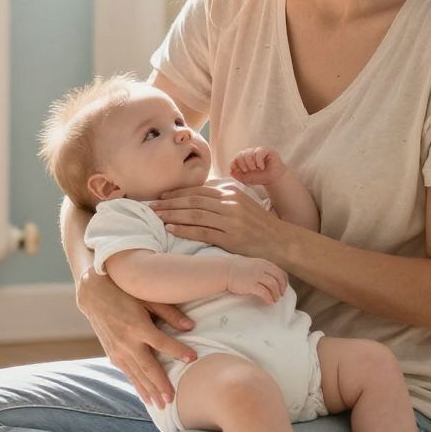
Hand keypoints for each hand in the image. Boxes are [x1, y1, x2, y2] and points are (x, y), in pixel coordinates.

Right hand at [74, 266, 196, 409]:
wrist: (93, 294)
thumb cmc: (124, 292)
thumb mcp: (147, 297)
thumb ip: (169, 313)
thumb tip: (191, 327)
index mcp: (137, 326)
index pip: (162, 343)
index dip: (178, 351)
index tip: (193, 358)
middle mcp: (127, 342)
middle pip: (148, 368)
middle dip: (160, 385)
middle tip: (172, 400)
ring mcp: (118, 350)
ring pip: (137, 375)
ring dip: (149, 391)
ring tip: (160, 405)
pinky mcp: (112, 354)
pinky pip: (128, 373)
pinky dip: (137, 385)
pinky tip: (145, 395)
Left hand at [152, 180, 284, 261]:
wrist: (279, 241)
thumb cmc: (258, 224)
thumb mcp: (242, 203)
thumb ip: (222, 197)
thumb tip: (197, 193)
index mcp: (231, 192)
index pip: (198, 190)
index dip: (177, 192)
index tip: (161, 196)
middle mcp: (230, 203)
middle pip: (193, 200)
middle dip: (169, 202)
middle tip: (151, 206)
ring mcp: (231, 220)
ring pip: (194, 214)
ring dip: (172, 214)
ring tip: (156, 216)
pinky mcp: (231, 237)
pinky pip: (202, 231)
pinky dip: (184, 229)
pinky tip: (170, 228)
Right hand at [223, 256, 287, 302]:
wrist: (224, 270)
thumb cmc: (235, 268)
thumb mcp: (251, 263)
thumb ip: (261, 267)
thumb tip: (268, 275)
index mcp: (263, 263)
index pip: (279, 271)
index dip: (283, 280)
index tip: (283, 287)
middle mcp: (261, 268)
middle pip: (278, 278)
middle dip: (282, 288)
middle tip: (281, 295)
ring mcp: (256, 276)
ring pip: (273, 285)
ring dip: (276, 294)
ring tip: (275, 299)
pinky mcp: (251, 284)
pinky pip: (265, 292)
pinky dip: (269, 298)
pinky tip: (269, 302)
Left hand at [227, 146, 284, 185]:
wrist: (274, 179)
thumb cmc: (261, 177)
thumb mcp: (248, 179)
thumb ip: (239, 176)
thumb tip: (231, 172)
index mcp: (244, 159)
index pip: (235, 158)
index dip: (234, 164)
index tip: (238, 171)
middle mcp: (250, 153)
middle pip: (240, 154)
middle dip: (243, 164)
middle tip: (250, 171)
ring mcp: (257, 151)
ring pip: (248, 153)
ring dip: (251, 163)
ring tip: (256, 169)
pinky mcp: (266, 150)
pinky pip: (258, 152)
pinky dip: (258, 161)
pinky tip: (262, 167)